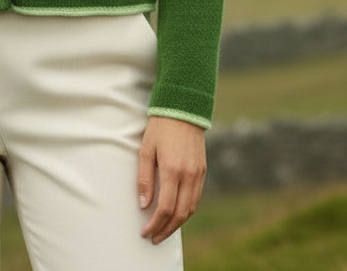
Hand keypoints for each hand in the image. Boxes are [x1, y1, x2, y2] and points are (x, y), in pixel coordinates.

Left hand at [138, 115, 206, 244]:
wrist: (183, 108)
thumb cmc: (160, 127)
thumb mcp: (146, 150)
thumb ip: (144, 178)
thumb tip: (144, 204)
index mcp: (173, 170)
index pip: (165, 207)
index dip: (155, 224)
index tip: (146, 232)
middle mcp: (189, 175)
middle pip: (180, 213)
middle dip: (166, 229)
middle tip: (154, 237)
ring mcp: (198, 173)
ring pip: (191, 208)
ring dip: (178, 223)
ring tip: (164, 230)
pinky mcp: (202, 170)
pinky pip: (196, 197)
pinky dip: (186, 210)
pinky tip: (176, 213)